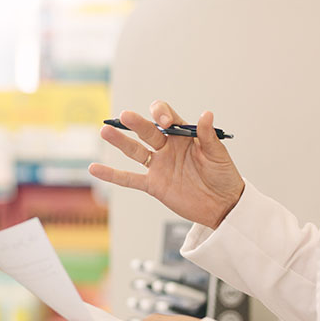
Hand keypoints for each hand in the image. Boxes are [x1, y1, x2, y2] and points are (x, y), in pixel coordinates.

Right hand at [89, 101, 244, 228]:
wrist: (223, 206)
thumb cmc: (224, 177)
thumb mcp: (219, 155)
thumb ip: (209, 136)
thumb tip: (206, 114)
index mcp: (183, 136)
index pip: (167, 117)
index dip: (162, 115)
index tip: (164, 122)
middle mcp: (168, 148)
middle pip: (147, 132)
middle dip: (136, 124)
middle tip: (125, 116)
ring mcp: (159, 166)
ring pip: (135, 151)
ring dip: (120, 141)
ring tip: (105, 131)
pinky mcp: (153, 185)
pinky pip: (129, 179)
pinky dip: (112, 174)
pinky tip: (96, 168)